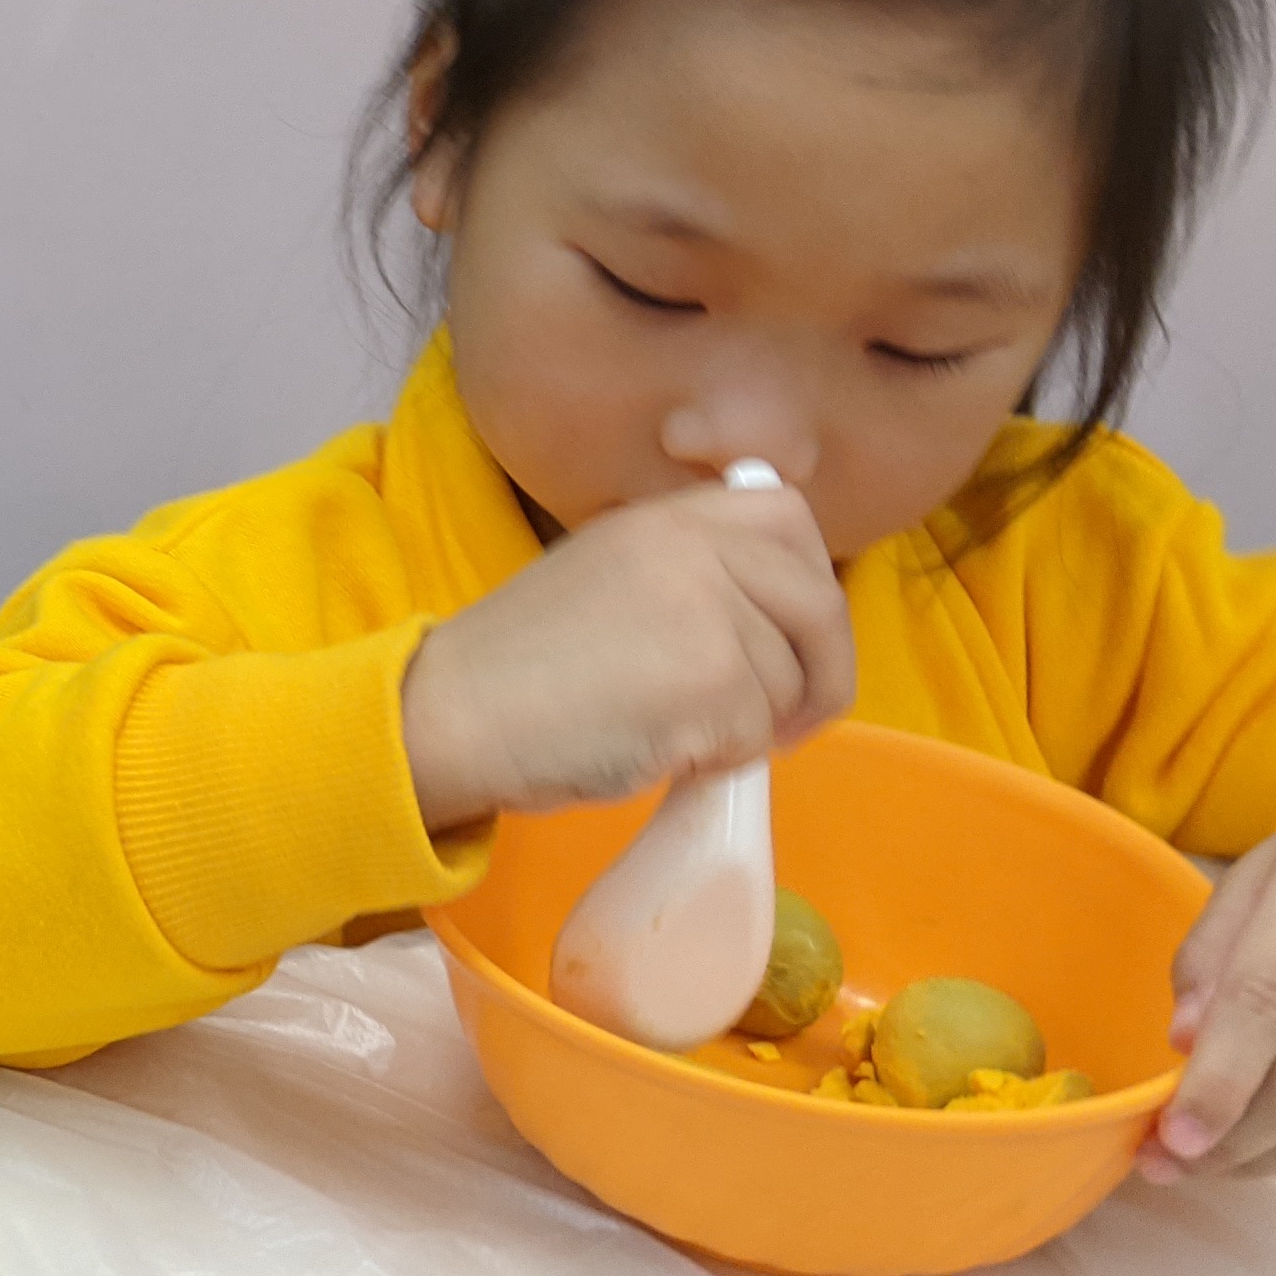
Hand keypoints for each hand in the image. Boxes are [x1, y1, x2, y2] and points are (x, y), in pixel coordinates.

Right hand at [399, 472, 853, 830]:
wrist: (454, 711)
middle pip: (820, 605)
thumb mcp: (608, 576)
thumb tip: (778, 622)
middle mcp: (696, 547)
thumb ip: (687, 573)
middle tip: (785, 720)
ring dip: (753, 724)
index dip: (809, 580)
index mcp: (667, 516)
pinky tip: (658, 749)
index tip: (790, 633)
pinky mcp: (713, 679)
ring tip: (673, 729)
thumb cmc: (518, 663)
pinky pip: (759, 734)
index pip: (789, 517)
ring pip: (793, 681)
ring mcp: (710, 610)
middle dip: (821, 672)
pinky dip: (720, 759)